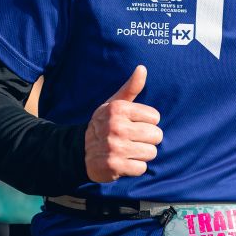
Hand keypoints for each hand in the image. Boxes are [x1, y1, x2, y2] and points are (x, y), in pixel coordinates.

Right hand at [85, 66, 162, 182]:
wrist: (79, 151)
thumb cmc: (105, 124)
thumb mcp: (114, 104)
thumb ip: (131, 88)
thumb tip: (142, 68)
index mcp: (118, 109)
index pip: (155, 117)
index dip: (147, 123)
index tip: (134, 125)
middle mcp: (115, 126)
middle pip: (156, 135)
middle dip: (148, 140)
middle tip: (133, 141)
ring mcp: (114, 147)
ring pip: (151, 152)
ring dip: (142, 155)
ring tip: (129, 151)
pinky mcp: (114, 165)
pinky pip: (141, 168)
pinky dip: (135, 168)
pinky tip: (124, 162)